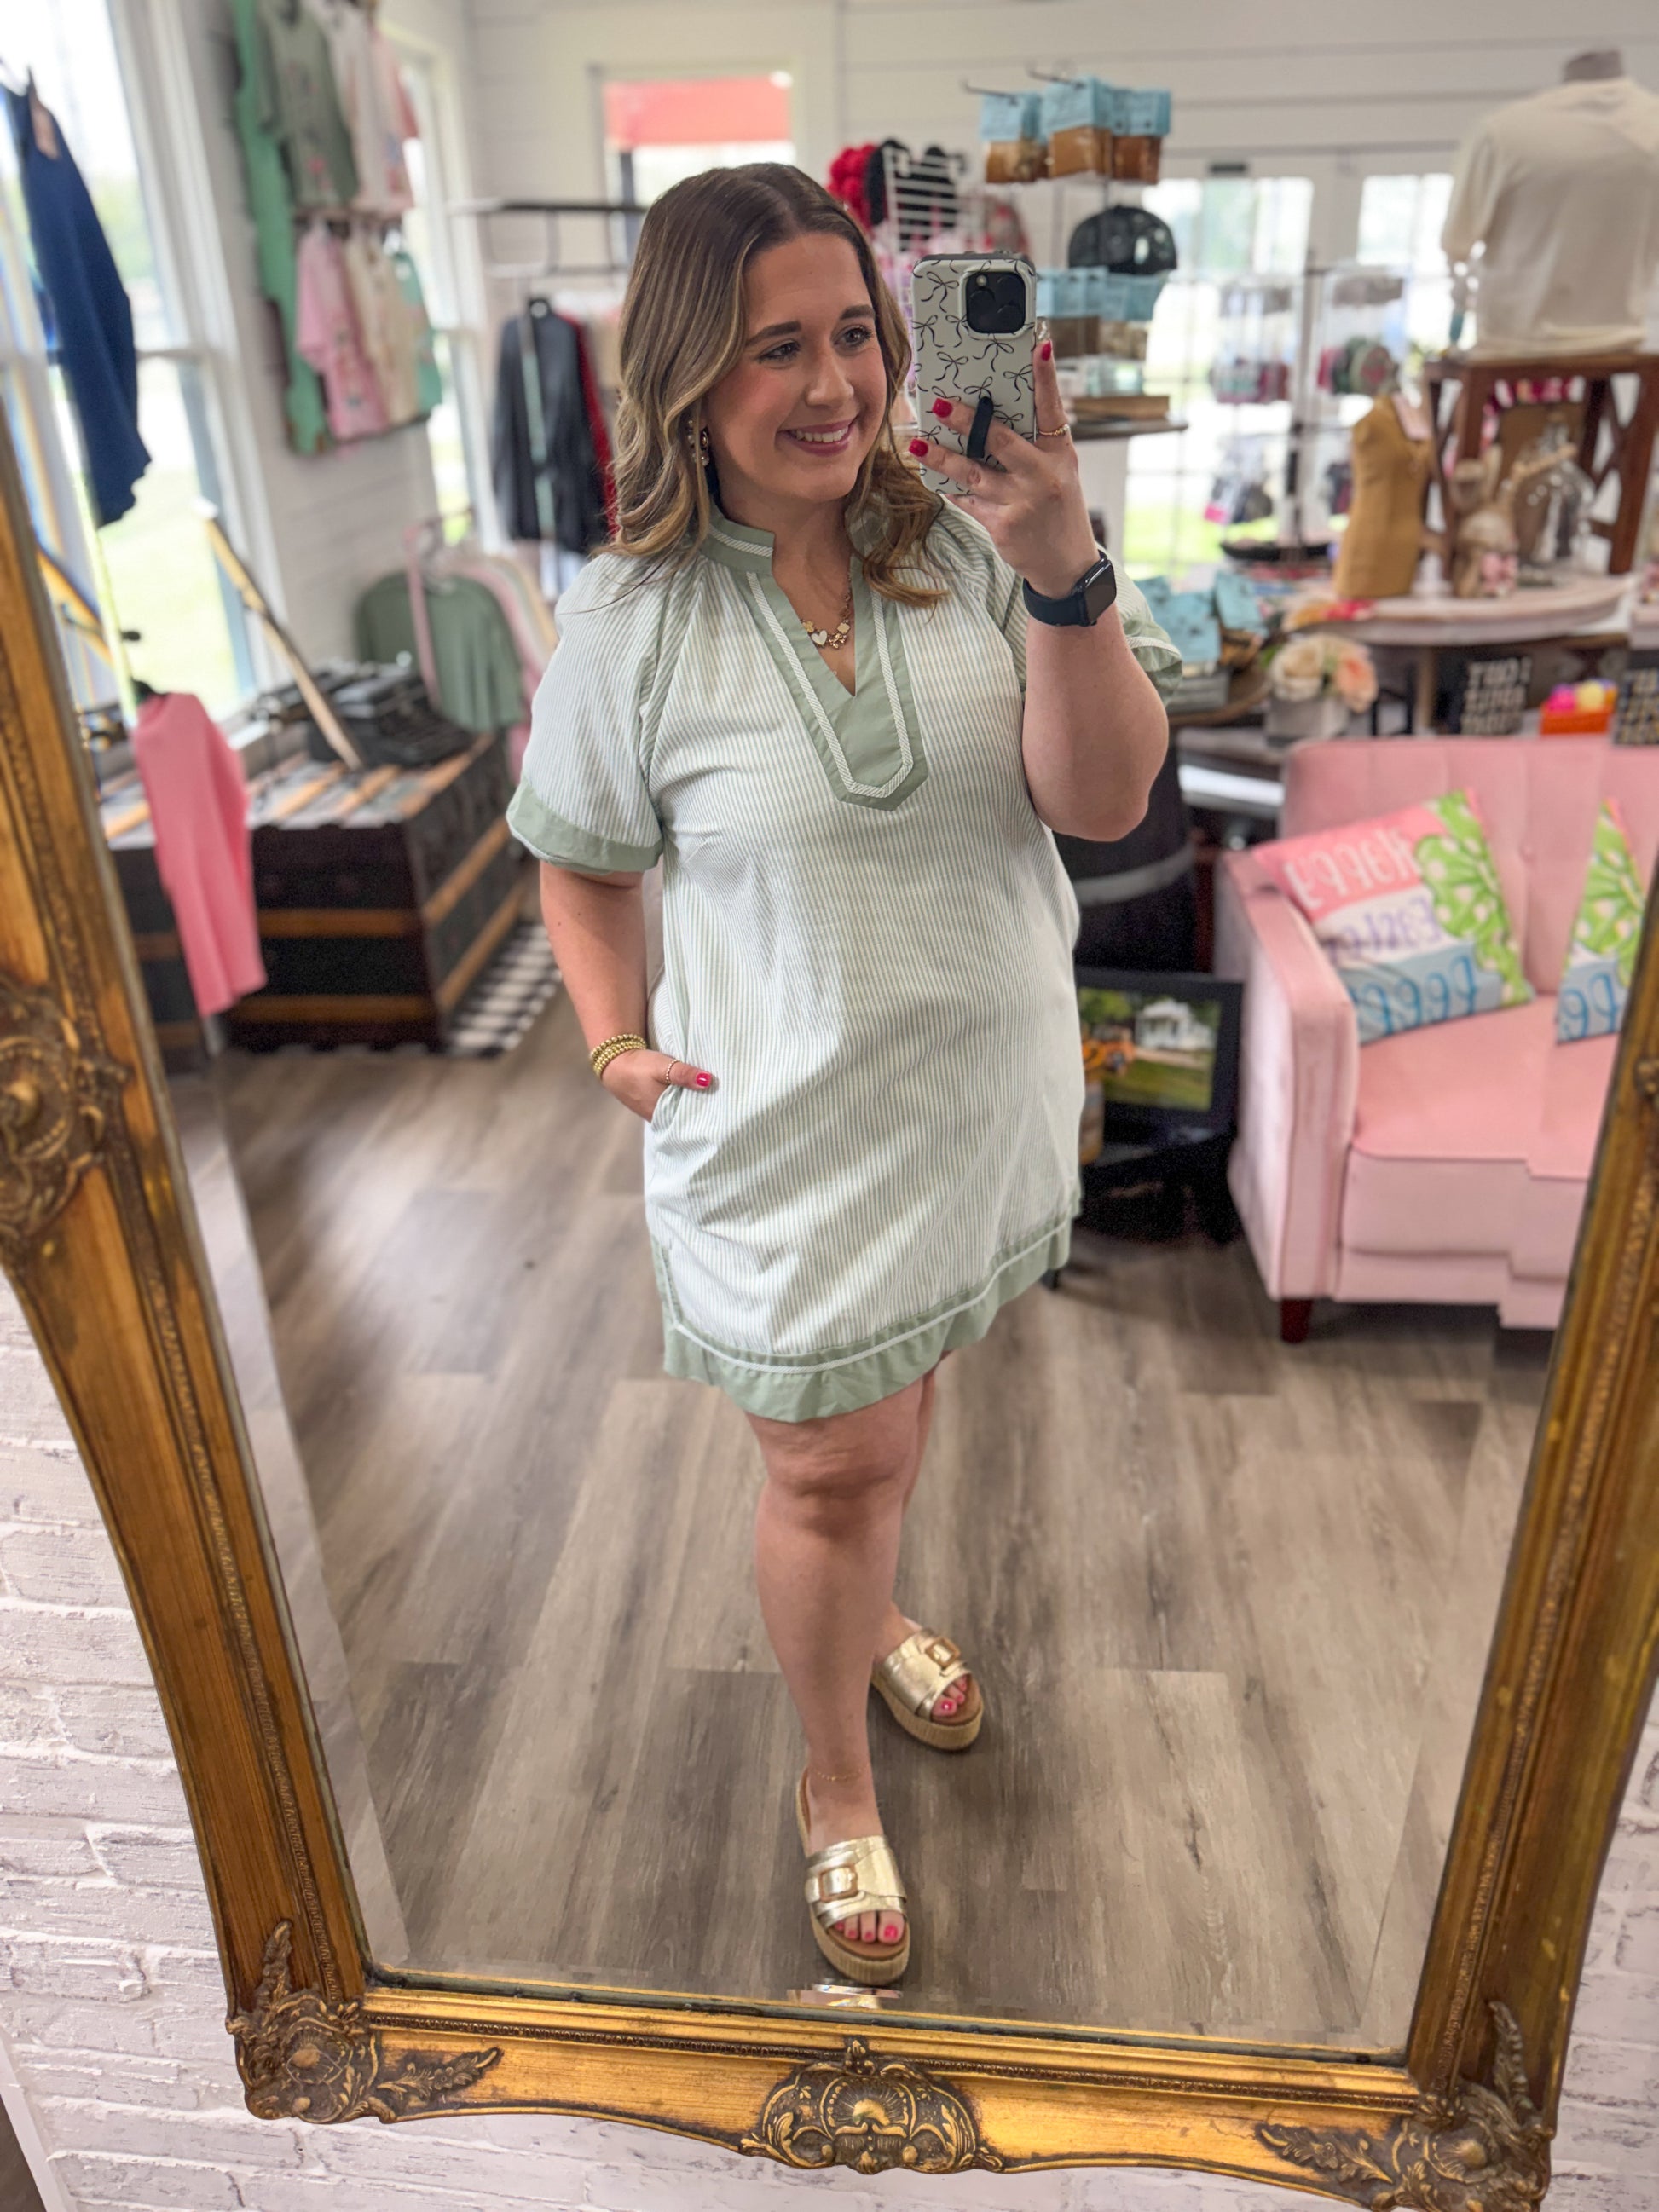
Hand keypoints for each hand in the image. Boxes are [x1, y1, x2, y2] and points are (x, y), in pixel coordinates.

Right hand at [599, 1047, 712, 1120]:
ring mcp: (655, 1112)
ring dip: (691, 1106)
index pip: (690, 1123)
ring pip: (679, 1112)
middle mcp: (660, 1118)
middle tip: (723, 1106)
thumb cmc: (639, 1066)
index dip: (706, 1118)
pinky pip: (672, 1107)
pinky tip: (694, 1095)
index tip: (723, 1113)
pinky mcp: (653, 1104)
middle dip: (701, 1113)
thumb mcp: (664, 1068)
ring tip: (714, 1100)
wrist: (614, 1063)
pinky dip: (682, 1102)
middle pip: (685, 1119)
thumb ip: (684, 1074)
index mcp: (663, 1115)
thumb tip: (708, 1081)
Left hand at [908, 339, 1100, 599]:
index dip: (1046, 377)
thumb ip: (1034, 445)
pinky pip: (968, 500)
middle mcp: (1043, 475)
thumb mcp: (1060, 472)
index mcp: (1060, 454)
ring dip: (943, 457)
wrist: (1067, 565)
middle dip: (968, 420)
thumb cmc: (1059, 510)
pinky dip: (950, 487)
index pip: (1052, 408)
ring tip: (919, 442)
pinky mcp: (1002, 525)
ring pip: (973, 473)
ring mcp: (1022, 501)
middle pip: (1000, 439)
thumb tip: (994, 416)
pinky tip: (931, 475)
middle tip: (941, 403)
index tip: (1038, 347)